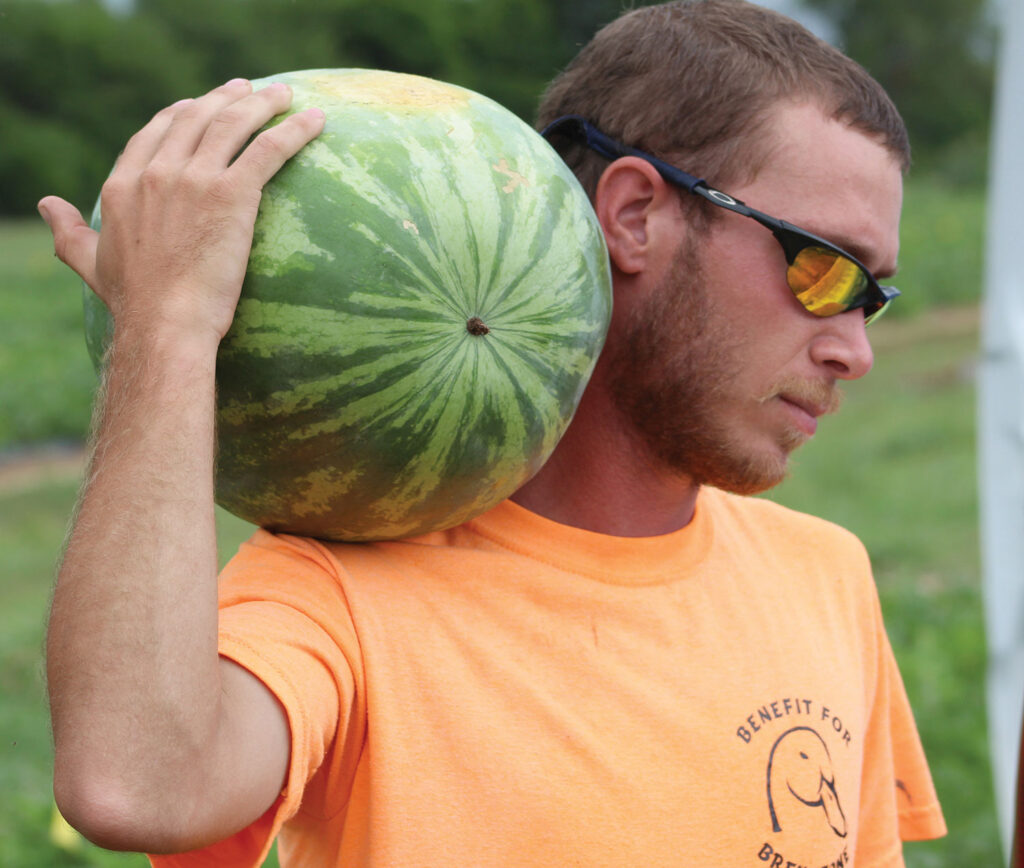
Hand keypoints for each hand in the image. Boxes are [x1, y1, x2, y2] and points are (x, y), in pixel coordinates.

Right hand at [38, 78, 324, 345]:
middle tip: (248, 90)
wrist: (165, 322)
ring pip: (233, 124)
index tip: (198, 104)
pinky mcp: (233, 193)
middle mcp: (158, 172)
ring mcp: (195, 179)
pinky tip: (317, 121)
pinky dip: (294, 131)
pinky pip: (269, 149)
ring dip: (262, 103)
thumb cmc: (134, 304)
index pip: (155, 133)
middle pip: (196, 119)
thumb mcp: (91, 263)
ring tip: (283, 95)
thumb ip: (70, 232)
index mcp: (124, 185)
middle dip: (224, 98)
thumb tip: (47, 206)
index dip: (180, 114)